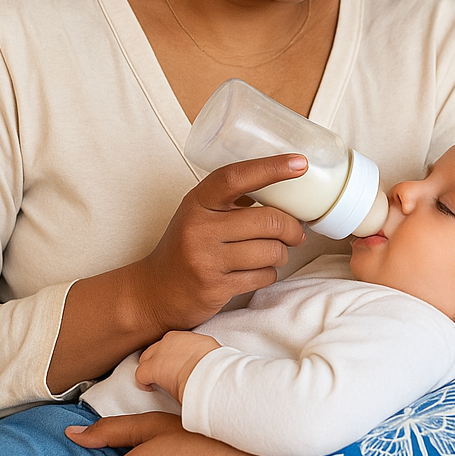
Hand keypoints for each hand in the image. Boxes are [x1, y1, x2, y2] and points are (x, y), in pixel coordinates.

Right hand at [46, 154, 306, 394]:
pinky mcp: (215, 287)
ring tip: (274, 253)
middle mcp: (199, 228)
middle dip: (292, 227)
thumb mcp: (199, 215)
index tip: (299, 162)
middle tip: (297, 233)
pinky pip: (263, 276)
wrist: (154, 293)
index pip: (235, 177)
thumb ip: (232, 202)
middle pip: (267, 219)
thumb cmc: (186, 247)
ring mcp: (206, 259)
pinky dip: (269, 274)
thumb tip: (283, 187)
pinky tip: (259, 271)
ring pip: (270, 251)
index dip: (271, 168)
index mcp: (197, 202)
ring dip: (281, 253)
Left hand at [136, 331, 220, 401]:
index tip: (175, 363)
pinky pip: (140, 374)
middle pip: (155, 348)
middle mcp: (169, 341)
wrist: (209, 371)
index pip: (171, 343)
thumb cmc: (215, 364)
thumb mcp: (209, 350)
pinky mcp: (152, 368)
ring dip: (150, 368)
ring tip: (157, 380)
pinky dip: (143, 382)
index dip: (170, 354)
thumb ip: (200, 350)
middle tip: (165, 372)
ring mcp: (159, 353)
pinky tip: (150, 388)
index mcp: (184, 336)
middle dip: (157, 359)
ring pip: (146, 358)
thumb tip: (202, 357)